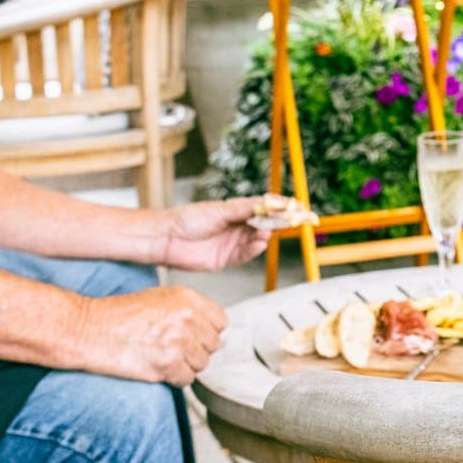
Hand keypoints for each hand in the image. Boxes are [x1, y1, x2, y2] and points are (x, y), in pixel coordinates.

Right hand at [78, 285, 228, 385]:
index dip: (206, 332)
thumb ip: (188, 310)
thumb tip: (208, 328)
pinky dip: (173, 379)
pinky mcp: (167, 363)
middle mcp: (187, 317)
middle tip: (171, 349)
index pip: (220, 322)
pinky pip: (185, 379)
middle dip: (195, 351)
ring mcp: (179, 341)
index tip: (193, 337)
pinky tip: (156, 368)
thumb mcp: (159, 299)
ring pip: (201, 364)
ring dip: (184, 366)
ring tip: (161, 357)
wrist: (89, 330)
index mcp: (187, 298)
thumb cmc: (117, 316)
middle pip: (212, 345)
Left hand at [159, 195, 313, 272]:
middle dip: (278, 223)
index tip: (296, 206)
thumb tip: (268, 203)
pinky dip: (253, 250)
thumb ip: (244, 209)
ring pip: (256, 241)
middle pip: (264, 225)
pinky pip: (245, 256)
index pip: (263, 208)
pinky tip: (259, 244)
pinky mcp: (226, 259)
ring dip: (264, 237)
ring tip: (267, 232)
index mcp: (236, 211)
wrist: (166, 238)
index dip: (280, 208)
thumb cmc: (188, 219)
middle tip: (293, 220)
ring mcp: (232, 243)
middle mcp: (237, 227)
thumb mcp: (219, 210)